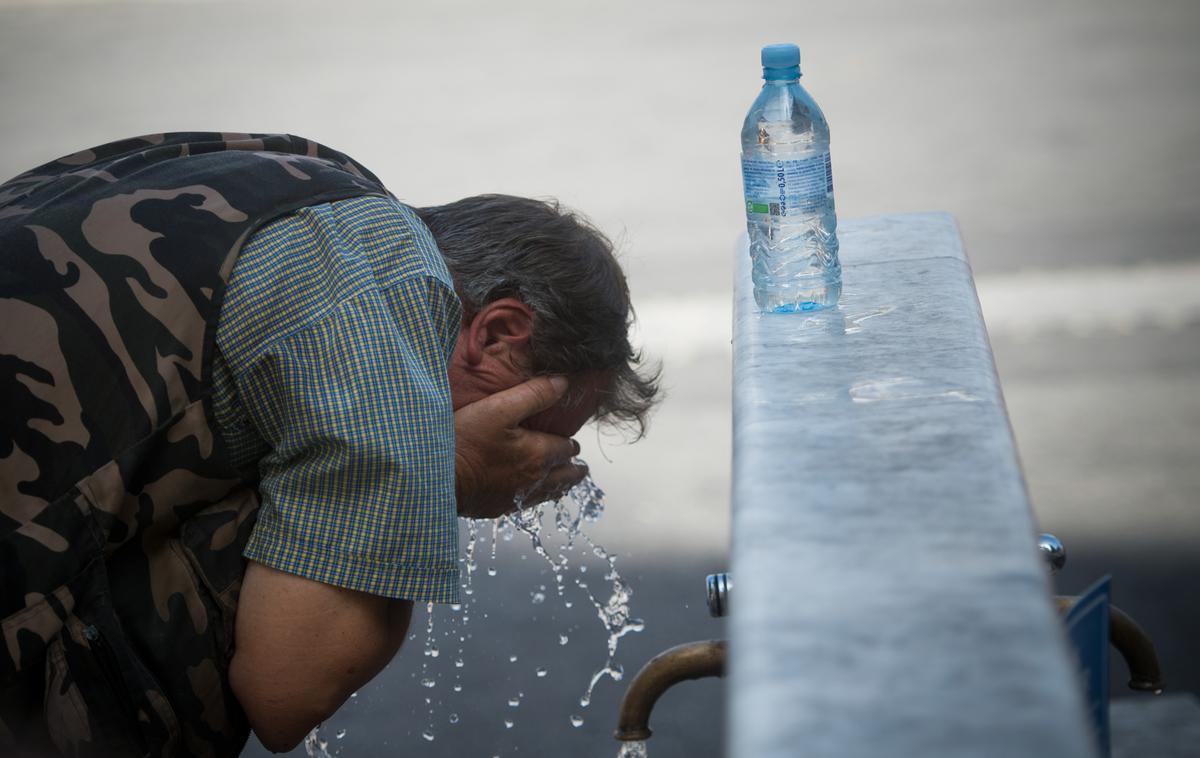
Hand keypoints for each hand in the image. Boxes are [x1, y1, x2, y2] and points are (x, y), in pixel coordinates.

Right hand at [454, 376, 587, 518]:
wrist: (435, 476)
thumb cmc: (466, 440)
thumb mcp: (499, 408)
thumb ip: (535, 395)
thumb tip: (563, 384)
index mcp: (539, 455)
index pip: (568, 448)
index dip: (570, 440)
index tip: (568, 436)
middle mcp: (535, 481)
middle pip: (568, 476)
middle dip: (573, 466)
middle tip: (575, 460)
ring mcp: (518, 498)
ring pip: (552, 493)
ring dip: (559, 482)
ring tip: (562, 476)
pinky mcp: (500, 508)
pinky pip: (530, 503)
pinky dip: (538, 495)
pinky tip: (530, 490)